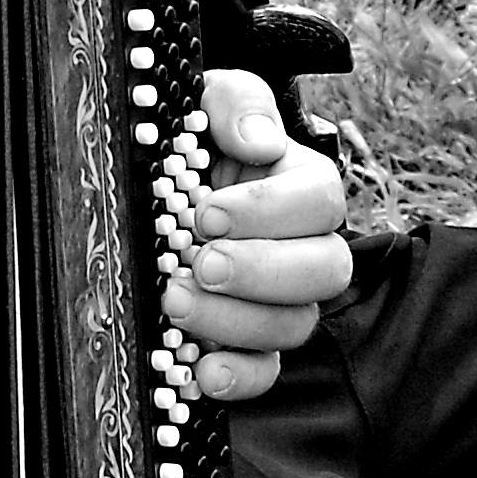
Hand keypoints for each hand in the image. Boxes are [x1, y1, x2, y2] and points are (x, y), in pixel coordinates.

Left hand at [158, 70, 350, 400]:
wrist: (151, 185)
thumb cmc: (188, 138)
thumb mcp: (205, 100)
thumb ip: (238, 104)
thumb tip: (259, 142)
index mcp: (300, 185)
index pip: (321, 200)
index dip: (270, 211)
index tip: (210, 214)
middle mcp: (303, 247)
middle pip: (325, 271)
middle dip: (261, 271)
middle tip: (201, 263)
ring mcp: (280, 300)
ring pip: (294, 325)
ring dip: (237, 321)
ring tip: (175, 303)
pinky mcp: (249, 343)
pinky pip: (266, 372)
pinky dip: (241, 377)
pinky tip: (205, 371)